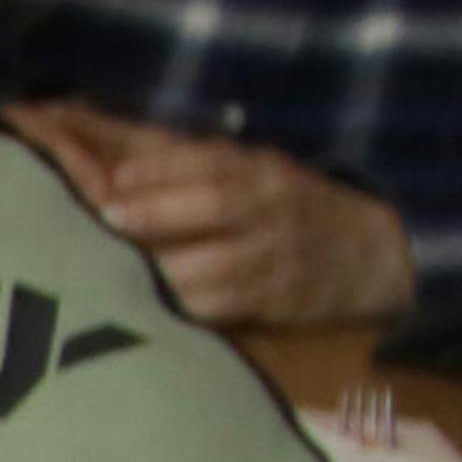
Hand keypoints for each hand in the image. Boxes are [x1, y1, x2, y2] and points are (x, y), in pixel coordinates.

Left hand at [4, 107, 422, 330]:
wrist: (367, 252)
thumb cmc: (279, 209)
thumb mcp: (244, 173)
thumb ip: (174, 165)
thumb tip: (94, 153)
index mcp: (255, 167)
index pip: (205, 159)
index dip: (155, 168)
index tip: (107, 181)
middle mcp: (269, 204)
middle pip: (215, 201)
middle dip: (156, 210)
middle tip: (104, 219)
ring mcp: (274, 254)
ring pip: (216, 262)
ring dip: (160, 269)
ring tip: (107, 269)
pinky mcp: (274, 300)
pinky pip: (223, 307)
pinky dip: (181, 309)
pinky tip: (143, 309)